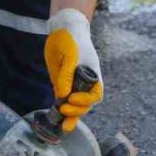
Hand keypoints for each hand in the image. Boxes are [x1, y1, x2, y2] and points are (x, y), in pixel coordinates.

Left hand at [45, 9, 103, 131]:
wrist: (64, 29)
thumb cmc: (71, 39)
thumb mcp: (69, 55)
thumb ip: (66, 75)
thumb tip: (64, 95)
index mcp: (92, 73)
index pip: (95, 93)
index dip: (85, 99)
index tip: (72, 98)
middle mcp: (86, 81)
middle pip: (87, 103)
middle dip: (77, 110)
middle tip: (64, 110)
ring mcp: (75, 83)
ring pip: (77, 105)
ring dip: (72, 115)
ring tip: (64, 126)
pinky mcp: (64, 84)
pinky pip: (66, 100)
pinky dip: (64, 110)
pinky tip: (59, 119)